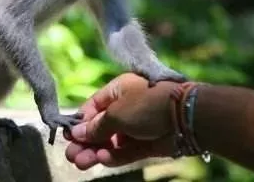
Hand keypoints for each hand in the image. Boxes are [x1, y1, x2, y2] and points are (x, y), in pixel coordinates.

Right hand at [63, 72, 178, 169]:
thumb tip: (77, 132)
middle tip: (71, 156)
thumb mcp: (116, 113)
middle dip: (85, 141)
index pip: (93, 106)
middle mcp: (127, 107)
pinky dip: (113, 156)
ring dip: (96, 151)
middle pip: (100, 126)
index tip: (68, 136)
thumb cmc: (147, 104)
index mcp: (119, 90)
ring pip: (111, 141)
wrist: (185, 116)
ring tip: (81, 163)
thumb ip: (96, 126)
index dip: (80, 122)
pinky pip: (125, 151)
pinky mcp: (147, 143)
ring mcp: (137, 126)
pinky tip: (102, 160)